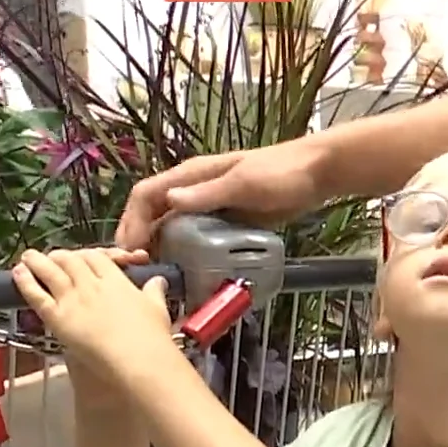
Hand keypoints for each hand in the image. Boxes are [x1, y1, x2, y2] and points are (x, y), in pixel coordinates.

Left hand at [12, 248, 177, 382]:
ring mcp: (72, 298)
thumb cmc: (151, 337)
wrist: (136, 358)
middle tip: (55, 258)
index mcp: (115, 280)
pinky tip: (19, 272)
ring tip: (29, 256)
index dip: (88, 255)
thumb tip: (157, 281)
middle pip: (71, 259)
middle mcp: (91, 284)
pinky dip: (25, 281)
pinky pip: (36, 294)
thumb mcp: (158, 308)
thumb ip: (154, 291)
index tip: (84, 259)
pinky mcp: (57, 316)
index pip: (96, 257)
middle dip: (61, 256)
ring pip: (50, 270)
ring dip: (38, 260)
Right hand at [114, 138, 328, 251]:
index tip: (129, 249)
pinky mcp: (230, 221)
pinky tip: (189, 272)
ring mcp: (213, 207)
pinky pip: (201, 238)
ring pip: (176, 227)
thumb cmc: (282, 172)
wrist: (318, 173)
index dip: (132, 221)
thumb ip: (209, 193)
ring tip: (158, 275)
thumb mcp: (244, 183)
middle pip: (156, 213)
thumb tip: (171, 200)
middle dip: (141, 238)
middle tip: (136, 268)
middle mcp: (196, 190)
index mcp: (192, 175)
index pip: (147, 195)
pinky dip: (190, 253)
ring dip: (163, 248)